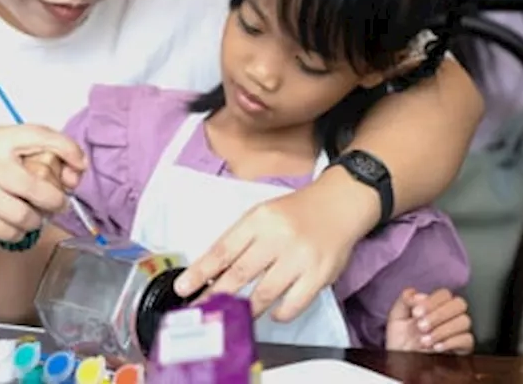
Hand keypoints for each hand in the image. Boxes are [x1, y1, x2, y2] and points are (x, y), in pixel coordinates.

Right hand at [0, 125, 86, 241]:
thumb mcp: (8, 144)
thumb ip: (43, 150)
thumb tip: (76, 173)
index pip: (41, 137)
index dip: (68, 150)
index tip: (81, 165)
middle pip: (36, 187)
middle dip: (56, 200)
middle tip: (58, 203)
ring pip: (25, 216)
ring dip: (37, 219)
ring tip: (35, 214)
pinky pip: (9, 232)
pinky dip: (19, 231)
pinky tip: (16, 222)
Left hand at [174, 173, 375, 321]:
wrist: (340, 204)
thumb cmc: (295, 214)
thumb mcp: (263, 216)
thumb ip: (240, 241)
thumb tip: (211, 274)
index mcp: (258, 219)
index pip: (223, 249)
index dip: (200, 271)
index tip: (183, 288)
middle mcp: (278, 236)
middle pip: (240, 273)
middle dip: (216, 296)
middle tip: (201, 312)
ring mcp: (300, 256)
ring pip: (265, 292)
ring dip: (246, 309)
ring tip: (234, 319)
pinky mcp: (319, 274)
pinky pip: (294, 303)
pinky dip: (280, 313)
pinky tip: (273, 314)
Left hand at [385, 288, 473, 353]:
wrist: (402, 361)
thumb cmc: (400, 339)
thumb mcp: (397, 317)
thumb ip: (404, 300)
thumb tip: (415, 294)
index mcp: (435, 304)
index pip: (444, 294)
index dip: (431, 301)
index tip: (415, 313)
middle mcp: (450, 314)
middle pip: (459, 304)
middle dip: (439, 314)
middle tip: (421, 327)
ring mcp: (458, 330)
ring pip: (464, 321)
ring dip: (442, 330)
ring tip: (424, 340)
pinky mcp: (464, 346)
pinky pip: (467, 339)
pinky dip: (451, 342)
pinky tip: (436, 347)